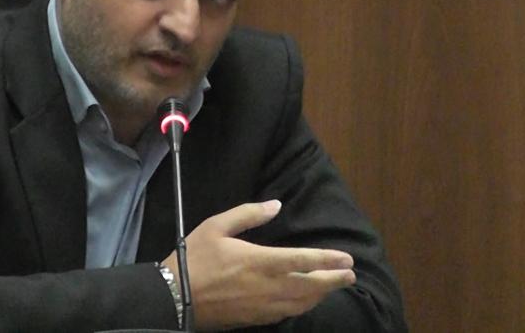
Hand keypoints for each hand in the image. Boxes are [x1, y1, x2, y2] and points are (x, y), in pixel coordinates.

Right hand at [161, 201, 355, 330]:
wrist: (175, 297)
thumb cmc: (195, 258)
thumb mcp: (216, 226)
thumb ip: (248, 214)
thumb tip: (276, 205)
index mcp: (260, 261)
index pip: (304, 260)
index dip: (328, 260)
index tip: (347, 259)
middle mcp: (268, 286)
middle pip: (311, 286)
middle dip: (333, 281)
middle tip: (350, 275)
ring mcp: (263, 306)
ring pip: (302, 303)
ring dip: (321, 295)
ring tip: (332, 287)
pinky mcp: (255, 319)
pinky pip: (287, 314)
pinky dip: (302, 307)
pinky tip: (305, 302)